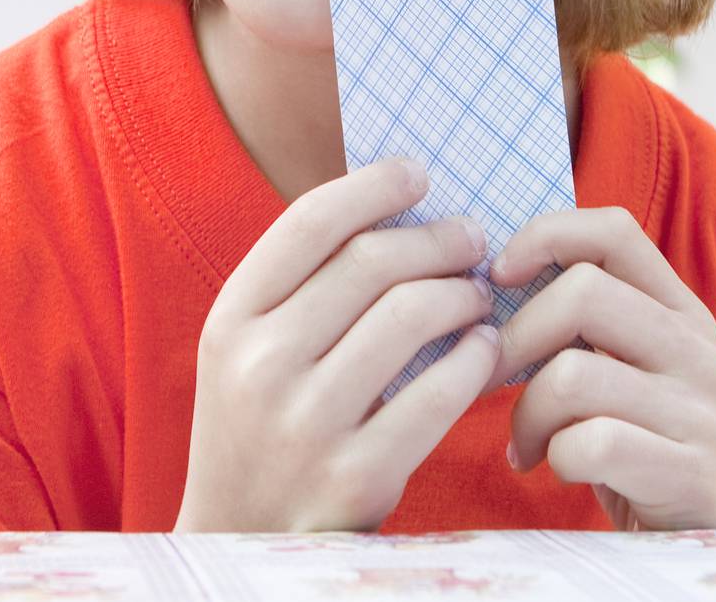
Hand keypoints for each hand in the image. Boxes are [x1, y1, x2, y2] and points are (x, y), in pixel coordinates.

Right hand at [175, 157, 501, 532]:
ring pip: (411, 315)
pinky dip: (474, 358)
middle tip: (471, 237)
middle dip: (437, 239)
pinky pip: (438, 393)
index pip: (312, 222)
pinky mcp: (356, 477)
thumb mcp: (252, 347)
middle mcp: (260, 365)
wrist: (239, 543)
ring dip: (461, 291)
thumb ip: (306, 282)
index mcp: (231, 319)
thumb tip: (396, 203)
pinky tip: (483, 348)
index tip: (419, 173)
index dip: (374, 185)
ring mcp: (306, 424)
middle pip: (372, 261)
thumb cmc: (263, 422)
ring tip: (477, 292)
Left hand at [479, 205, 715, 531]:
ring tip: (526, 443)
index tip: (499, 275)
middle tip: (492, 381)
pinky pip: (590, 442)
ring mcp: (698, 410)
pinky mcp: (688, 472)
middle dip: (516, 339)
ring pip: (571, 373)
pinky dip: (555, 457)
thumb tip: (493, 277)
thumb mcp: (631, 371)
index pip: (613, 230)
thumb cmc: (645, 449)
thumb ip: (587, 322)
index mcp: (680, 311)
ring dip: (527, 414)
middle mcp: (696, 348)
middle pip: (582, 292)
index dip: (545, 236)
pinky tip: (557, 470)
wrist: (710, 545)